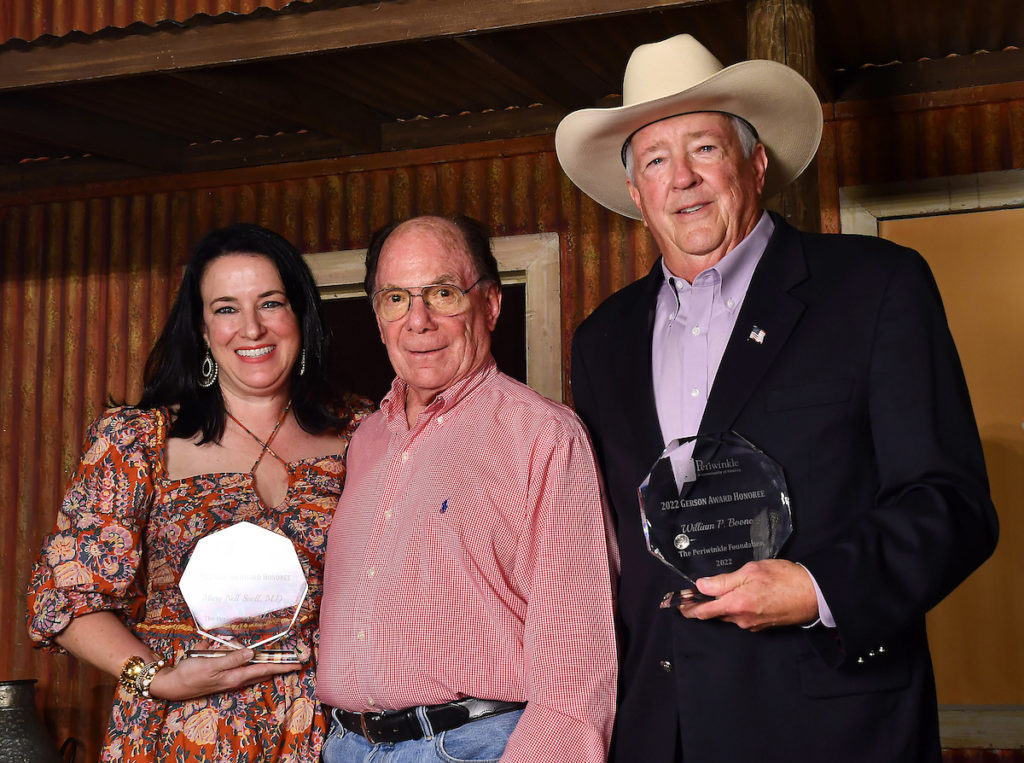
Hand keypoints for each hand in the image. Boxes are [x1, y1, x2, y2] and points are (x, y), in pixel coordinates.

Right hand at [148, 644, 302, 700]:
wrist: (173, 684)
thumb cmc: (191, 674)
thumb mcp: (210, 665)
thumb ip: (231, 658)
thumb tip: (251, 652)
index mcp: (235, 676)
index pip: (264, 669)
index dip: (282, 666)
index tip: (297, 664)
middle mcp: (236, 678)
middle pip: (263, 670)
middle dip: (279, 665)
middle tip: (294, 661)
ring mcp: (231, 677)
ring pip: (253, 668)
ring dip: (263, 662)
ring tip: (276, 656)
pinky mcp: (224, 674)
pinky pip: (240, 664)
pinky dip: (246, 658)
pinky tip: (241, 651)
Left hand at [677, 559, 818, 630]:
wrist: (814, 595)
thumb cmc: (784, 579)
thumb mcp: (751, 571)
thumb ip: (724, 580)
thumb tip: (701, 585)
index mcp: (736, 605)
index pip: (704, 611)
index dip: (688, 608)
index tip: (678, 605)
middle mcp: (741, 619)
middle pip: (716, 613)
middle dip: (705, 604)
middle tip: (697, 592)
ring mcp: (753, 625)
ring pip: (729, 615)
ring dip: (723, 605)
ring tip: (723, 589)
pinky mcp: (763, 626)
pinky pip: (742, 617)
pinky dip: (737, 607)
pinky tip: (744, 595)